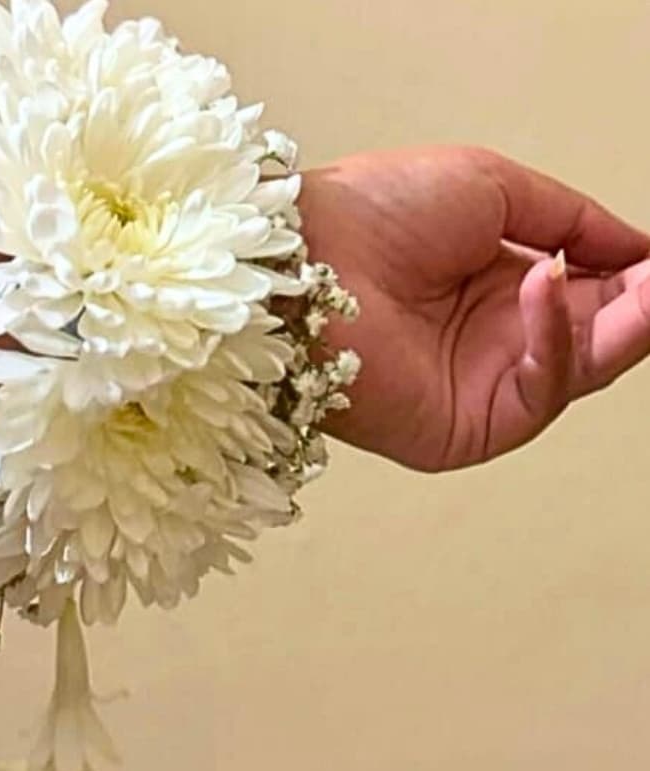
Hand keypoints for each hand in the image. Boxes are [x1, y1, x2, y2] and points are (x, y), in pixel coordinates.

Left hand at [301, 146, 649, 470]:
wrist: (306, 262)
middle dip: (640, 307)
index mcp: (497, 286)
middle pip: (594, 337)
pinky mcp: (466, 431)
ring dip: (622, 327)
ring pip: (579, 369)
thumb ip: (573, 220)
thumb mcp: (495, 189)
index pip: (588, 292)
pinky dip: (553, 339)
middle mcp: (492, 341)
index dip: (633, 276)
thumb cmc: (375, 214)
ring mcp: (481, 388)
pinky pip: (538, 394)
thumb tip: (638, 247)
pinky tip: (545, 287)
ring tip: (647, 287)